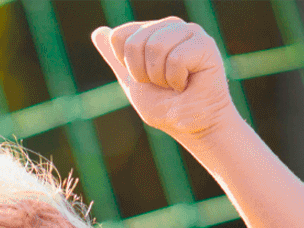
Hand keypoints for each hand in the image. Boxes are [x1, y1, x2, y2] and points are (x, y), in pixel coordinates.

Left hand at [90, 18, 239, 143]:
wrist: (190, 126)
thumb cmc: (165, 107)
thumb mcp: (132, 82)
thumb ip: (116, 57)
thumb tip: (98, 32)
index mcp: (152, 31)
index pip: (119, 36)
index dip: (128, 66)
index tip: (145, 78)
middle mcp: (170, 25)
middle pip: (134, 42)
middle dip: (143, 73)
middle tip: (163, 84)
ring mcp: (189, 32)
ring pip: (155, 47)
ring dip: (161, 77)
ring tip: (175, 84)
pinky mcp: (205, 44)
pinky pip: (176, 58)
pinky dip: (177, 80)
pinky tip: (188, 84)